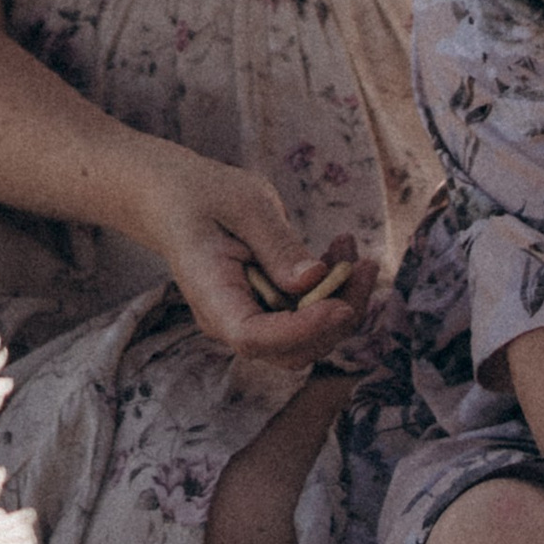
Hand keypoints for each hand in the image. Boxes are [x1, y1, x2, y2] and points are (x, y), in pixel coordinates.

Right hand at [130, 150, 373, 360]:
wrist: (178, 198)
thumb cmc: (204, 195)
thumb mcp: (245, 204)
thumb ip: (277, 245)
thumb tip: (314, 281)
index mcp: (212, 296)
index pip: (254, 337)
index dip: (302, 330)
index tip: (341, 304)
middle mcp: (231, 320)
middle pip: (292, 348)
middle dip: (339, 314)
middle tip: (365, 264)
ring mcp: (250, 319)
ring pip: (308, 337)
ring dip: (342, 298)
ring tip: (348, 246)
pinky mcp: (268, 310)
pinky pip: (307, 316)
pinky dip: (332, 290)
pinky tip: (338, 250)